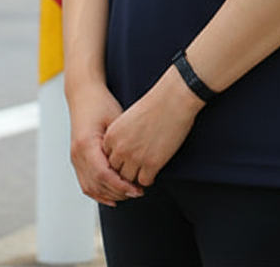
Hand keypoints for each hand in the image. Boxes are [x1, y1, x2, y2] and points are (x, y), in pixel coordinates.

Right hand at [68, 82, 143, 205]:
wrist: (83, 94)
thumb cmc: (101, 103)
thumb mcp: (115, 120)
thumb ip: (121, 143)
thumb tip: (136, 164)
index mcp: (86, 144)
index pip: (103, 175)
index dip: (121, 186)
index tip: (137, 189)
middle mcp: (77, 153)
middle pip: (97, 185)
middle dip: (118, 193)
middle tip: (137, 193)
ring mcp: (75, 157)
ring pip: (90, 188)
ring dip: (109, 195)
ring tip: (128, 194)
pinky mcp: (77, 159)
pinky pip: (86, 183)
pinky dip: (99, 193)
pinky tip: (113, 196)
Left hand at [102, 66, 203, 187]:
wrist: (173, 99)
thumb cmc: (154, 104)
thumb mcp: (128, 119)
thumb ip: (121, 136)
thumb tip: (123, 151)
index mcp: (112, 135)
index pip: (106, 159)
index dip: (116, 160)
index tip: (125, 160)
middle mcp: (120, 148)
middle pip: (115, 171)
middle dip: (124, 171)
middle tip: (134, 169)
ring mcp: (135, 158)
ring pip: (128, 179)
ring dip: (135, 177)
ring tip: (143, 172)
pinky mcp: (152, 164)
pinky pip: (144, 181)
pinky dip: (148, 178)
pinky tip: (153, 170)